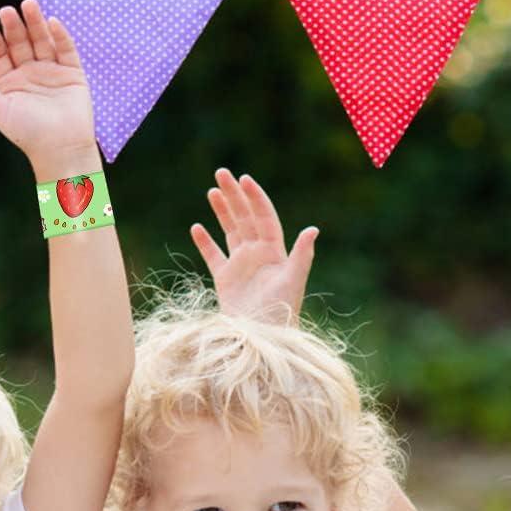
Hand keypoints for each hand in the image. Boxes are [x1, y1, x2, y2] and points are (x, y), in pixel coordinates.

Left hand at [0, 0, 97, 176]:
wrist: (61, 148)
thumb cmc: (27, 133)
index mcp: (10, 83)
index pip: (0, 55)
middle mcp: (30, 74)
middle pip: (20, 43)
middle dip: (14, 28)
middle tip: (8, 12)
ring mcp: (52, 72)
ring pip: (42, 41)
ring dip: (35, 23)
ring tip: (29, 5)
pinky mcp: (73, 74)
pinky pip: (66, 50)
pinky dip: (60, 36)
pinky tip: (52, 23)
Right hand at [191, 168, 317, 322]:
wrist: (262, 338)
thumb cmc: (282, 311)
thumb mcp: (293, 281)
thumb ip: (302, 255)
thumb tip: (313, 229)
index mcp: (275, 251)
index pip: (264, 217)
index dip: (255, 198)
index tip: (244, 179)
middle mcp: (258, 254)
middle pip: (245, 218)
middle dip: (234, 196)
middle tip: (221, 173)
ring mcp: (241, 266)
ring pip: (230, 231)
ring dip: (222, 211)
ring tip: (212, 191)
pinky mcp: (225, 280)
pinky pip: (213, 256)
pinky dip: (205, 242)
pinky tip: (196, 227)